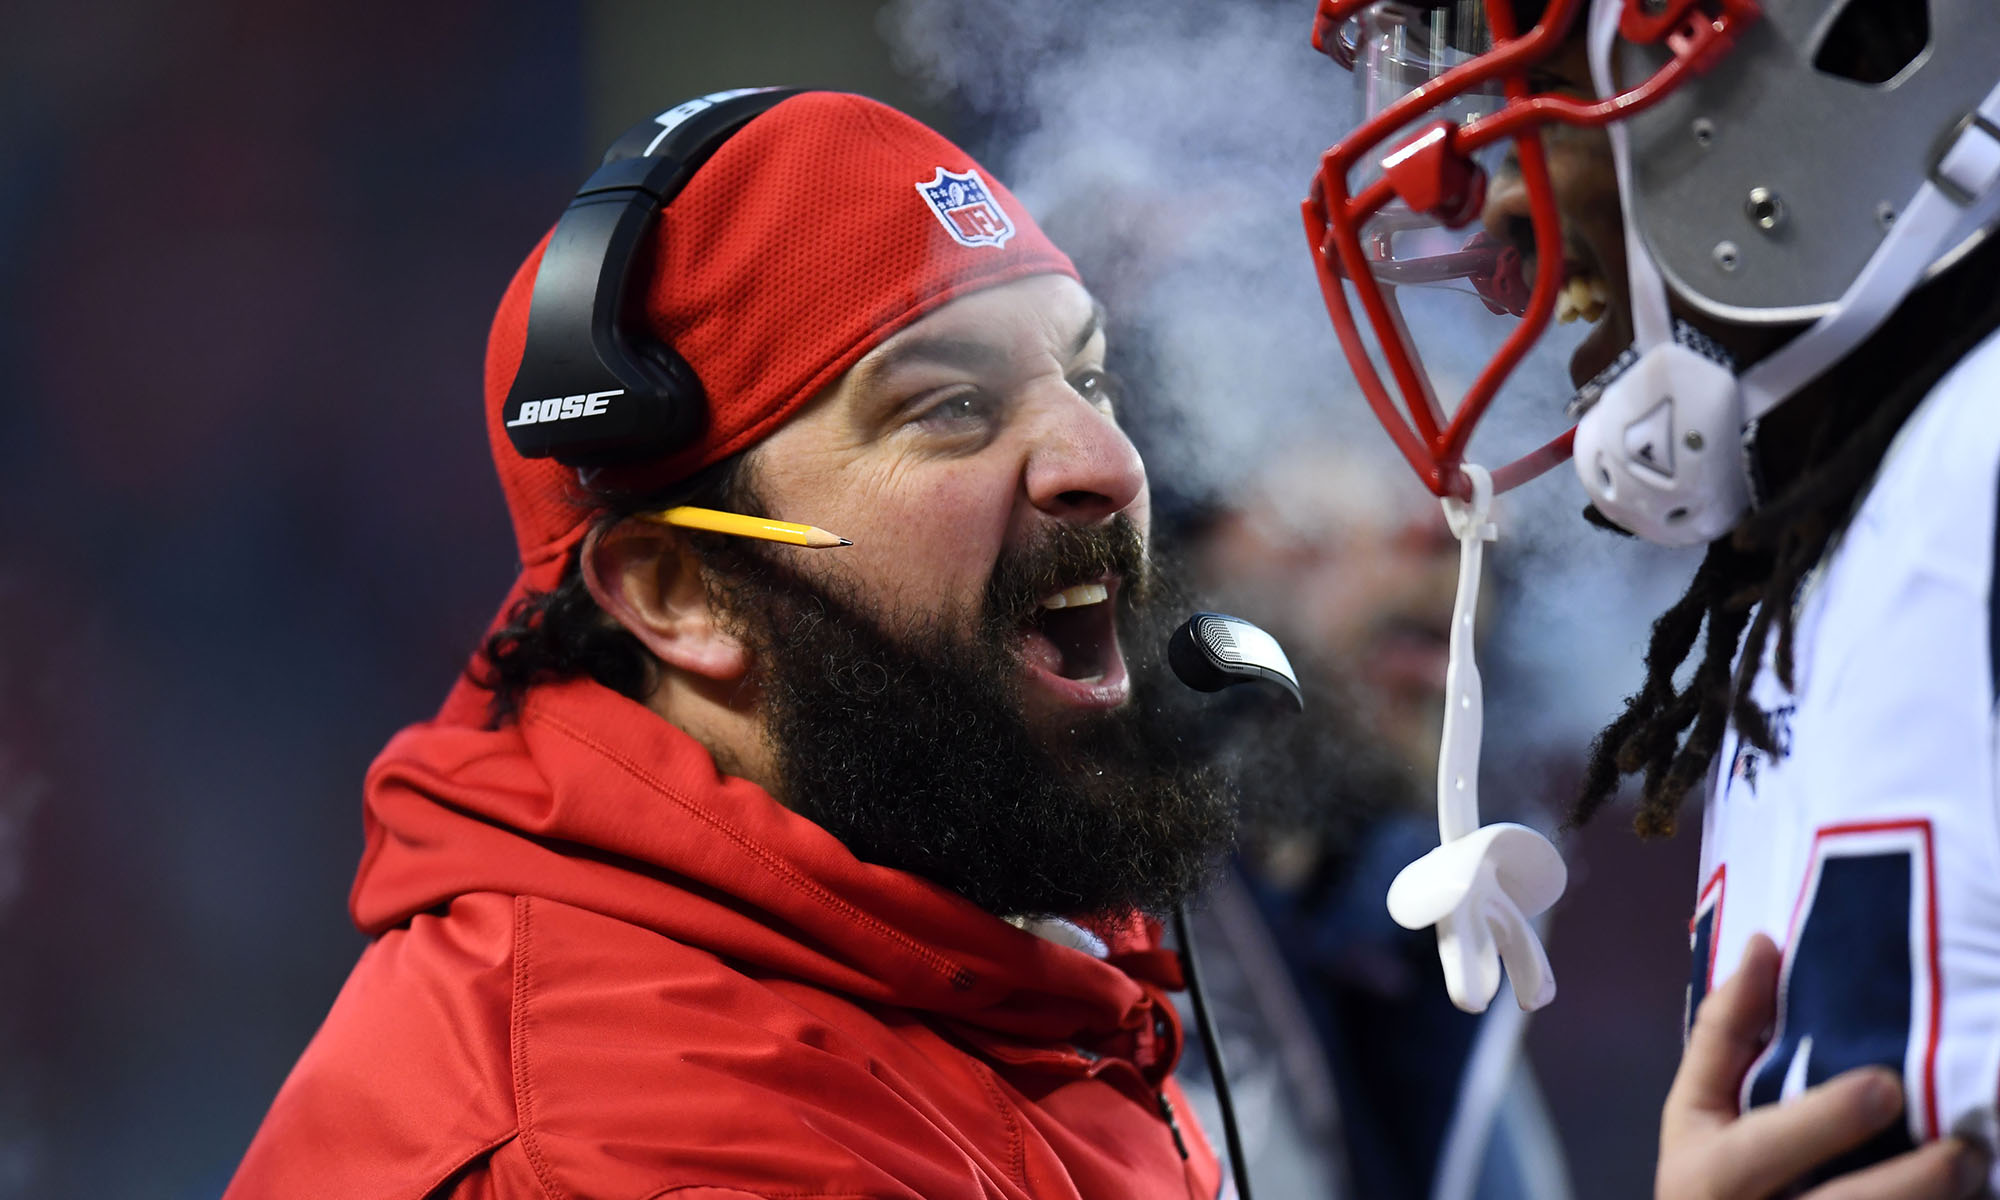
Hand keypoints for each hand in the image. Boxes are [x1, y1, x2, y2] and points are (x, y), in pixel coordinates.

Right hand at [1657, 933, 1987, 1199]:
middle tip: (1962, 1151)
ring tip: (1972, 1169)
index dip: (1827, 1118)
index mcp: (1708, 1170)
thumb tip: (1763, 944)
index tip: (1886, 1086)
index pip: (1766, 1142)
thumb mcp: (1699, 1110)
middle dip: (1909, 1183)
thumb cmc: (1712, 1177)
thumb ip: (1725, 1034)